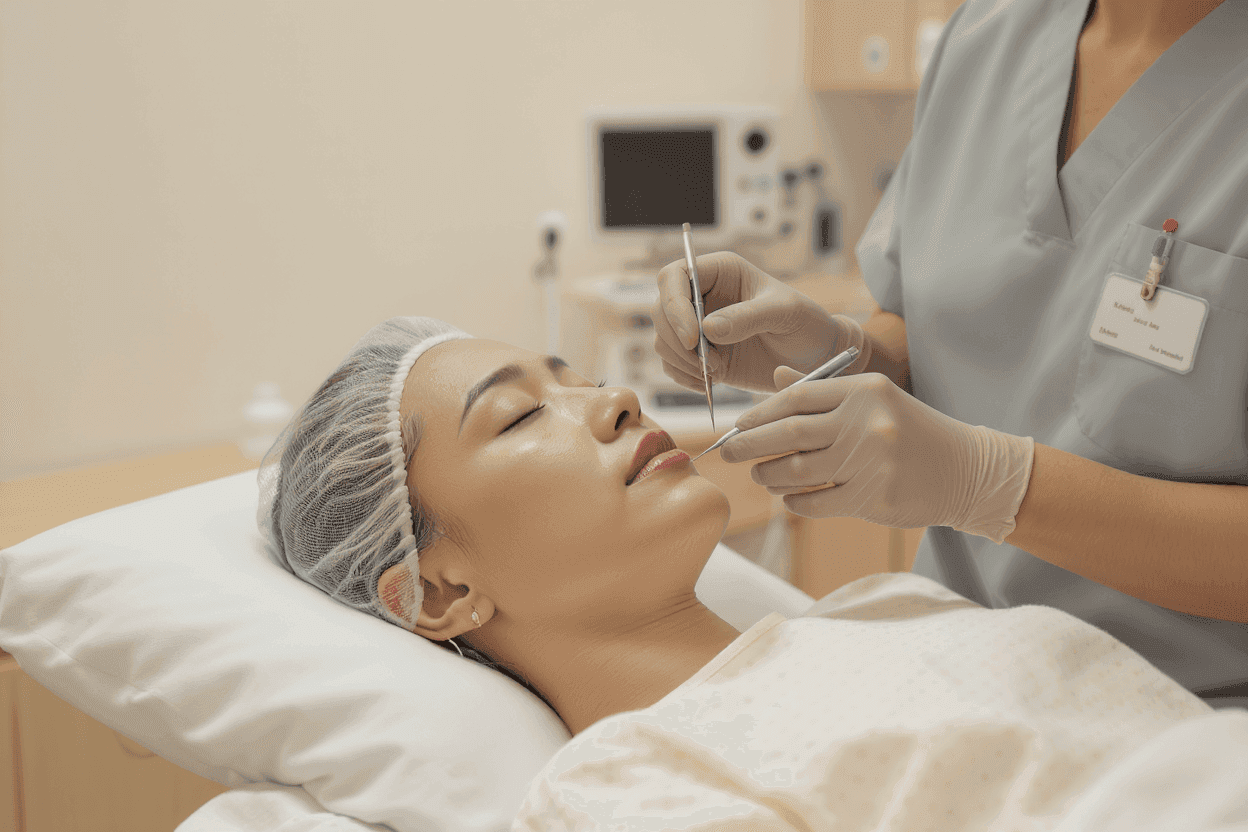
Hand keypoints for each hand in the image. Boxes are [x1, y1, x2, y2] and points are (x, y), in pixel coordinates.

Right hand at [652, 251, 871, 394]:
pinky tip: (712, 381)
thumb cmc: (806, 323)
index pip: (674, 276)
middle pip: (660, 311)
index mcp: (720, 271)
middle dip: (677, 340)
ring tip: (718, 370)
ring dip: (683, 361)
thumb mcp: (784, 312)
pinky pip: (673, 365)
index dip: (674, 305)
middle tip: (709, 362)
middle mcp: (702, 296)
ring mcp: (697, 326)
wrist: (814, 357)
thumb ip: (748, 317)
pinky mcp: (699, 355)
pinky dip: (686, 377)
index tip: (693, 337)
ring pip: (663, 341)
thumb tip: (707, 328)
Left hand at [719, 366, 1035, 542]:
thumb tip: (777, 380)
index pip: (796, 397)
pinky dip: (795, 502)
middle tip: (727, 452)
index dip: (760, 413)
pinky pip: (816, 503)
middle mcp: (865, 423)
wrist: (966, 470)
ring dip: (769, 475)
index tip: (737, 425)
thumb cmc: (910, 430)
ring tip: (759, 475)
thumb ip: (823, 391)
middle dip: (749, 444)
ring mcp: (870, 462)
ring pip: (797, 471)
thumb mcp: (874, 399)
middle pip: (788, 434)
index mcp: (863, 391)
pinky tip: (789, 498)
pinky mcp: (873, 498)